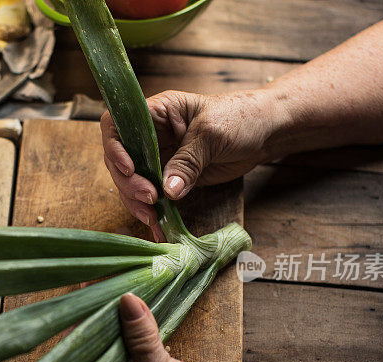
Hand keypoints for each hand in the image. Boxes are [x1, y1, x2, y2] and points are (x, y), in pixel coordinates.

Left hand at [86, 293, 251, 361]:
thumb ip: (141, 339)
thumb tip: (125, 301)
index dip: (76, 345)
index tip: (76, 313)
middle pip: (95, 361)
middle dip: (95, 330)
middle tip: (92, 295)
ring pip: (115, 352)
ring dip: (115, 327)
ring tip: (109, 295)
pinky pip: (135, 349)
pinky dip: (133, 331)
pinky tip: (131, 309)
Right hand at [101, 90, 285, 233]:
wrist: (267, 132)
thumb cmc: (241, 117)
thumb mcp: (212, 133)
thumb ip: (188, 161)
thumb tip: (168, 191)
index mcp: (156, 112)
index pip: (117, 125)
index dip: (115, 148)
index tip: (130, 169)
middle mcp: (151, 135)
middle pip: (120, 160)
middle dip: (129, 183)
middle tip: (150, 199)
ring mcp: (159, 158)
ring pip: (132, 183)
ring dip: (137, 202)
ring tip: (153, 218)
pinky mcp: (171, 178)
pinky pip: (154, 197)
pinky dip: (155, 213)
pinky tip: (159, 228)